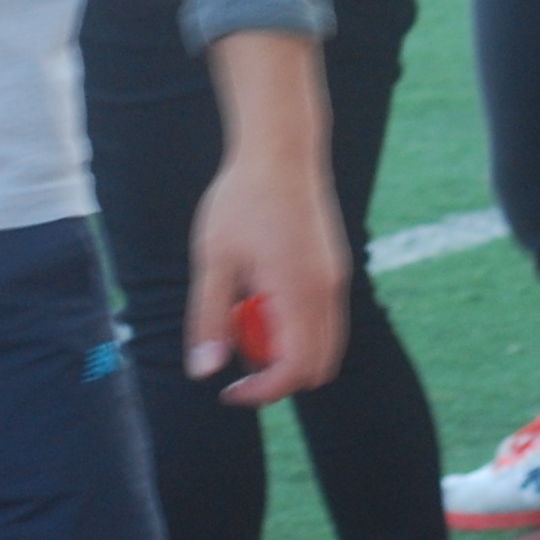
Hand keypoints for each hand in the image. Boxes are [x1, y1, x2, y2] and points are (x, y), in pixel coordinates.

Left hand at [186, 32, 349, 406]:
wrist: (281, 148)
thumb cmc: (241, 198)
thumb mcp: (213, 259)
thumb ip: (208, 317)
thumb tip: (203, 372)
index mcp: (298, 291)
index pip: (294, 369)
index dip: (262, 391)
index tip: (230, 390)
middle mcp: (327, 290)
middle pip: (317, 366)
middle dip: (279, 376)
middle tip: (237, 360)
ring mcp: (336, 279)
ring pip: (325, 344)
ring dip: (288, 350)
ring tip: (245, 317)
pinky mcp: (335, 268)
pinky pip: (324, 319)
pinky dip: (297, 327)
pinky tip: (261, 293)